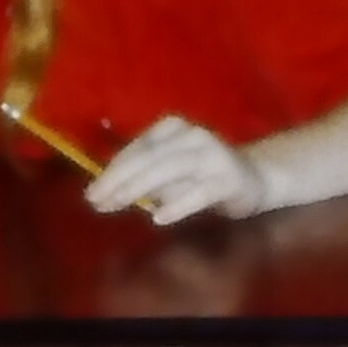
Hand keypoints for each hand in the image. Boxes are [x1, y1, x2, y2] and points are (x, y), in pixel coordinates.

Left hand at [87, 115, 274, 226]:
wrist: (255, 178)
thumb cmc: (202, 175)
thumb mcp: (170, 169)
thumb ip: (143, 174)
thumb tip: (106, 190)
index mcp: (173, 128)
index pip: (136, 149)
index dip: (112, 170)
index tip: (92, 192)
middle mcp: (191, 135)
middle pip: (147, 158)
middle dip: (118, 180)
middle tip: (96, 201)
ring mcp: (211, 155)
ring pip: (168, 170)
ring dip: (138, 189)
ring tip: (116, 205)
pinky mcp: (227, 179)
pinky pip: (198, 193)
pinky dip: (177, 205)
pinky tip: (159, 218)